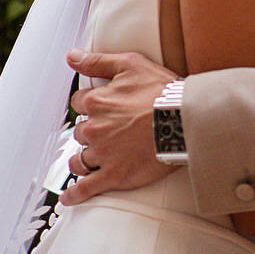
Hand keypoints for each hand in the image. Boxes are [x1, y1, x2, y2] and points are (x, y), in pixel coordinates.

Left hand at [60, 48, 178, 204]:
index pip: (78, 104)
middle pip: (80, 133)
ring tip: (93, 161)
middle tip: (109, 133)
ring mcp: (103, 154)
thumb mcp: (130, 64)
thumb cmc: (162, 91)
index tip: (102, 109)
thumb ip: (97, 61)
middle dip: (91, 133)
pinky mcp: (114, 175)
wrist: (184, 120)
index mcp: (95, 102)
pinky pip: (86, 188)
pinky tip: (70, 198)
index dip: (90, 106)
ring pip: (81, 159)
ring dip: (84, 159)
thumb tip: (71, 56)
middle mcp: (94, 128)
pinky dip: (75, 194)